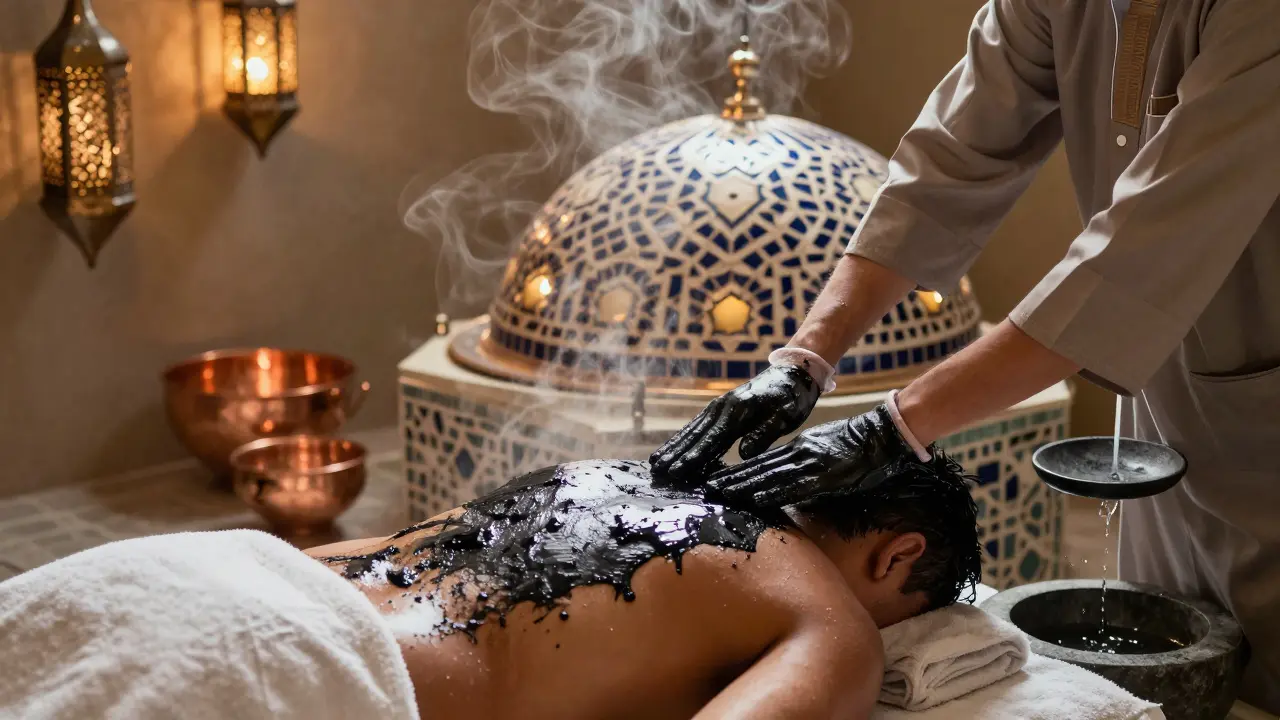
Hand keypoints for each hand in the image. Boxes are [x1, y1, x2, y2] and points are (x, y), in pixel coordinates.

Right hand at [649, 364, 821, 481]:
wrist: (791, 372)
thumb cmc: (792, 397)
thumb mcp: (786, 415)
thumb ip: (765, 433)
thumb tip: (744, 454)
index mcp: (739, 411)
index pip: (713, 439)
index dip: (694, 457)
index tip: (677, 472)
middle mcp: (723, 407)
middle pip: (695, 434)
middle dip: (675, 453)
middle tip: (656, 471)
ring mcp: (718, 405)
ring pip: (692, 429)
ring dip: (673, 446)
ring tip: (655, 461)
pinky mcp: (719, 407)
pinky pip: (697, 424)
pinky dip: (682, 437)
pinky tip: (673, 447)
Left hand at [706, 405, 913, 507]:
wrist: (884, 434)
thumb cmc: (856, 442)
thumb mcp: (823, 444)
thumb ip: (802, 458)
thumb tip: (781, 476)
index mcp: (800, 448)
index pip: (762, 462)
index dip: (737, 471)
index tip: (714, 479)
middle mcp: (800, 455)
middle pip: (759, 469)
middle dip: (731, 479)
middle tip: (704, 488)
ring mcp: (811, 464)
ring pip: (770, 475)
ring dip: (743, 486)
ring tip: (718, 493)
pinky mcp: (826, 474)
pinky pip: (793, 485)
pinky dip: (772, 491)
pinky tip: (754, 497)